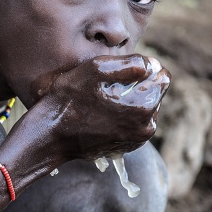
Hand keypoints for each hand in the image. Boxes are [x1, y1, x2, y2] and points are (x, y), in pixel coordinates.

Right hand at [35, 54, 170, 162]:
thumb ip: (132, 63)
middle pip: (153, 93)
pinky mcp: (125, 147)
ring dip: (128, 101)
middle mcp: (146, 127)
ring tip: (101, 102)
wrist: (49, 135)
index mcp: (144, 106)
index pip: (163, 77)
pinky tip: (100, 114)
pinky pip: (131, 123)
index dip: (144, 68)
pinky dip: (121, 116)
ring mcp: (136, 140)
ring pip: (143, 109)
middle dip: (136, 86)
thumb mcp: (96, 69)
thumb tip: (151, 65)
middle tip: (106, 88)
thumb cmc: (69, 100)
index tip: (121, 72)